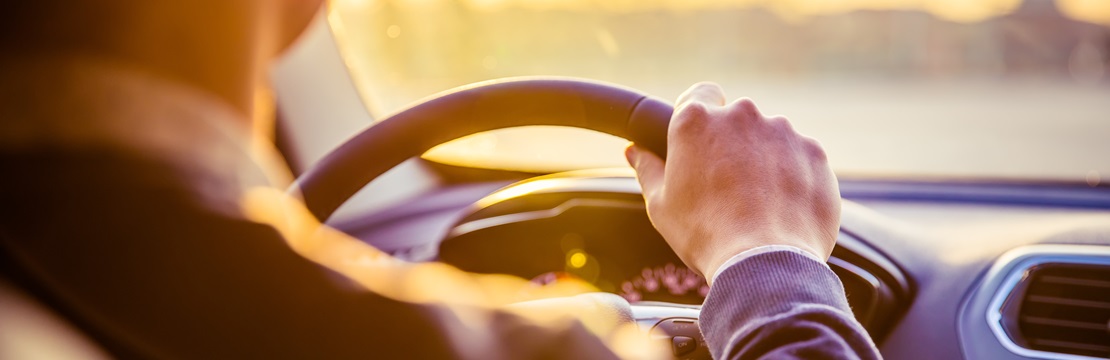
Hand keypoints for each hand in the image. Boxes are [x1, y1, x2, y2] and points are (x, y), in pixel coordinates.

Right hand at [625, 82, 839, 281]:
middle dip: (734, 143)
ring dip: (765, 160)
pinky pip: (800, 157)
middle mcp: (742, 115)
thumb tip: (635, 152)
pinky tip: (783, 208)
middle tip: (727, 185)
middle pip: (737, 119)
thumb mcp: (661, 205)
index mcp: (696, 121)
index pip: (699, 94)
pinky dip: (794, 176)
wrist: (764, 264)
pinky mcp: (814, 153)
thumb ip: (648, 169)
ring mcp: (783, 131)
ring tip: (759, 204)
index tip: (702, 141)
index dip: (700, 116)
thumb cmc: (704, 234)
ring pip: (771, 138)